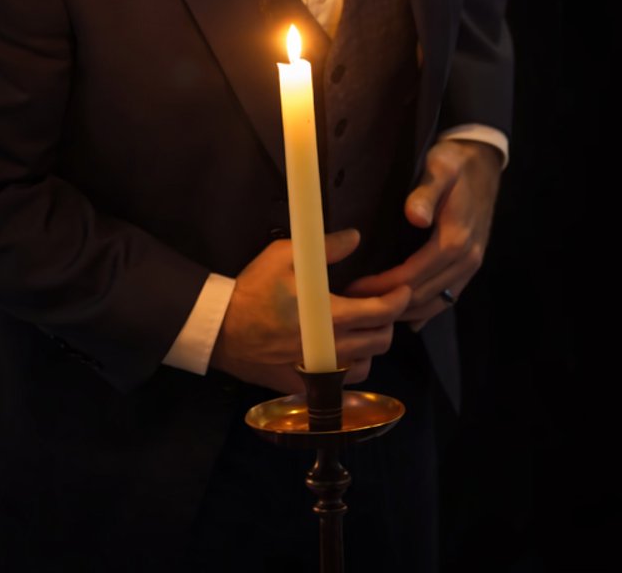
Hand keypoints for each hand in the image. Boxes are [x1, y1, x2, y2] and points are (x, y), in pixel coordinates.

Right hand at [211, 229, 411, 392]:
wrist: (218, 329)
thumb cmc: (253, 289)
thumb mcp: (285, 256)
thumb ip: (325, 248)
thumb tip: (355, 237)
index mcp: (329, 315)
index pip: (380, 312)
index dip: (399, 300)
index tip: (403, 290)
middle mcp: (329, 346)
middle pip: (380, 341)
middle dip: (388, 322)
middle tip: (381, 307)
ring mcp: (316, 369)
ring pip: (365, 366)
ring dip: (371, 347)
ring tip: (364, 330)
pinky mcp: (301, 384)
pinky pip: (339, 383)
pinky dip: (348, 369)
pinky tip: (342, 352)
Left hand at [344, 139, 499, 332]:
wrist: (484, 164)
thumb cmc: (456, 163)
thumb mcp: (440, 167)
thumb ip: (426, 191)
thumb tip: (416, 217)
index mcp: (455, 239)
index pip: (412, 276)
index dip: (381, 286)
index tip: (353, 288)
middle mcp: (466, 259)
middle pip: (421, 296)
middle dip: (387, 303)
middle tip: (353, 304)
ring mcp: (471, 266)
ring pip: (434, 303)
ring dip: (403, 311)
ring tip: (370, 309)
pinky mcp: (470, 267)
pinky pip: (447, 299)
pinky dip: (424, 311)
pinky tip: (402, 314)